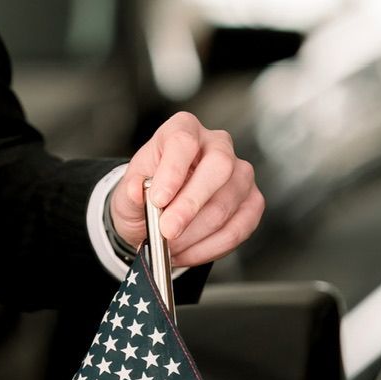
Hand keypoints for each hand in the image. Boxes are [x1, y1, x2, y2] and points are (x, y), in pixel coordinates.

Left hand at [108, 111, 264, 268]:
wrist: (157, 211)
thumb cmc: (145, 192)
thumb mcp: (128, 190)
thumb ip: (131, 191)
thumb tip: (135, 191)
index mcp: (184, 128)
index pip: (184, 141)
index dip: (172, 171)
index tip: (158, 199)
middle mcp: (217, 144)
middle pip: (219, 166)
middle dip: (191, 205)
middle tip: (167, 231)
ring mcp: (240, 173)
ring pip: (227, 203)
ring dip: (195, 233)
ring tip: (170, 246)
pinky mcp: (252, 201)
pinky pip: (239, 228)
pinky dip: (210, 246)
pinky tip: (189, 251)